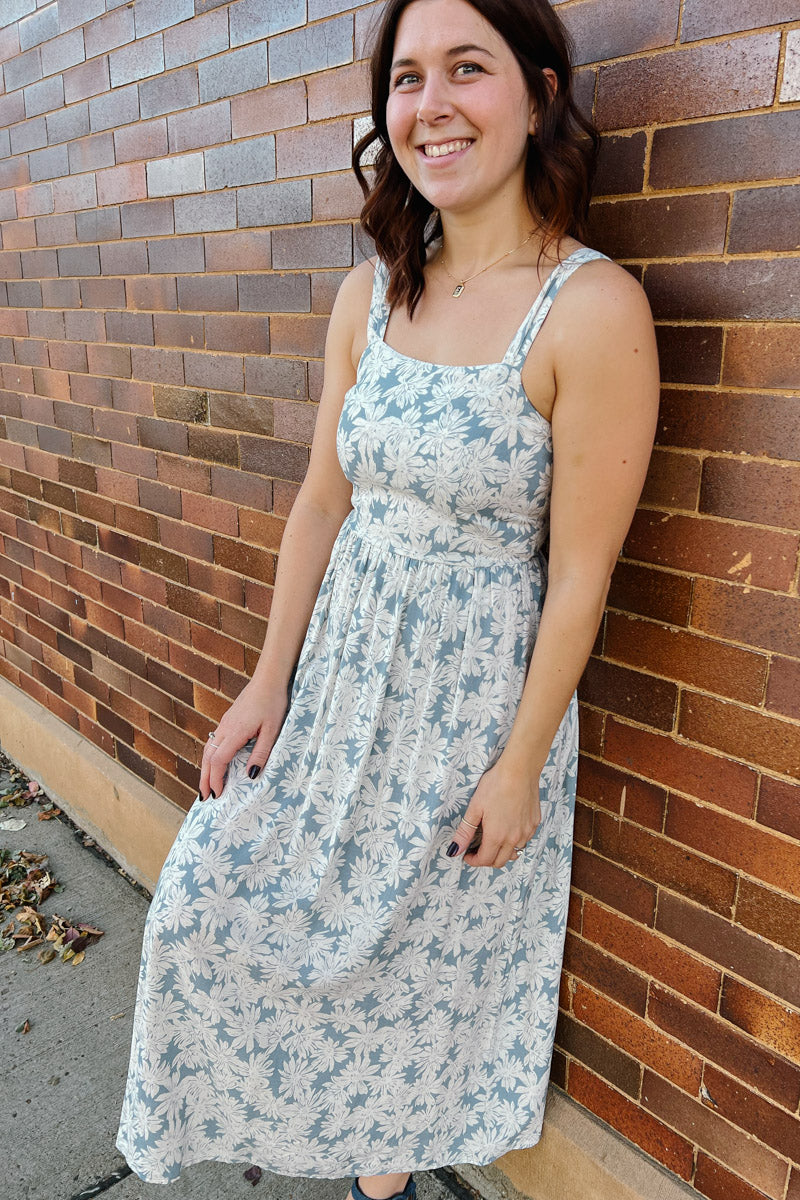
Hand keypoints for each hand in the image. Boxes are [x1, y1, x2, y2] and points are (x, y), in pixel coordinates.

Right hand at [198, 678, 290, 801]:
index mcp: (235, 732)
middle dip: (205, 778)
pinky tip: (215, 763)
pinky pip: (213, 742)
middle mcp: (225, 728)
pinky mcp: (228, 720)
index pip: (218, 760)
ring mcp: (224, 723)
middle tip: (204, 797)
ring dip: (206, 768)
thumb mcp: (272, 731)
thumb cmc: (273, 703)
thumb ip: (261, 753)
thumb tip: (251, 775)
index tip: (216, 795)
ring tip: (206, 784)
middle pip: (208, 757)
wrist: (268, 679)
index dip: (215, 779)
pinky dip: (210, 757)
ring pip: (208, 749)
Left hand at [446, 755, 541, 868]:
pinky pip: (524, 840)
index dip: (473, 861)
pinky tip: (508, 828)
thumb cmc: (495, 785)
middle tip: (478, 849)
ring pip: (514, 852)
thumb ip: (465, 832)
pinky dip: (515, 841)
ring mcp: (526, 832)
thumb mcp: (475, 808)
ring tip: (493, 839)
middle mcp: (514, 838)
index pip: (485, 860)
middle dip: (487, 860)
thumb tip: (454, 851)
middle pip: (500, 862)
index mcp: (496, 836)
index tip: (467, 855)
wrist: (520, 770)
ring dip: (502, 851)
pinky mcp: (534, 823)